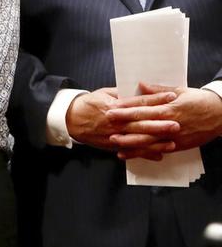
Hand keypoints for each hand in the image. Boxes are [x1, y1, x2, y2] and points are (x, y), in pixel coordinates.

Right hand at [65, 87, 179, 158]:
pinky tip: (159, 155)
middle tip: (176, 124)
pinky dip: (144, 154)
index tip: (171, 96)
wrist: (71, 119)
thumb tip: (140, 90)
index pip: (138, 102)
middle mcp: (115, 121)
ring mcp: (114, 135)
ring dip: (155, 142)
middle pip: (140, 122)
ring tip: (172, 143)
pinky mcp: (112, 145)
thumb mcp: (104, 94)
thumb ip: (122, 94)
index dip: (155, 99)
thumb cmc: (88, 104)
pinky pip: (131, 151)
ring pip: (138, 139)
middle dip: (159, 124)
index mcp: (114, 106)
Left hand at [107, 84, 221, 157]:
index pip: (144, 106)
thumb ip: (158, 90)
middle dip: (124, 123)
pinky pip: (155, 150)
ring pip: (147, 140)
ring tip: (113, 140)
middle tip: (107, 122)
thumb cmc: (199, 101)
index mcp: (169, 107)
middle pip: (143, 123)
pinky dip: (140, 153)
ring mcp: (173, 135)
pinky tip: (126, 154)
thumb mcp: (180, 91)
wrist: (221, 115)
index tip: (112, 106)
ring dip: (129, 141)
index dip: (127, 107)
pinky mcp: (177, 145)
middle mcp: (169, 122)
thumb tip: (140, 85)